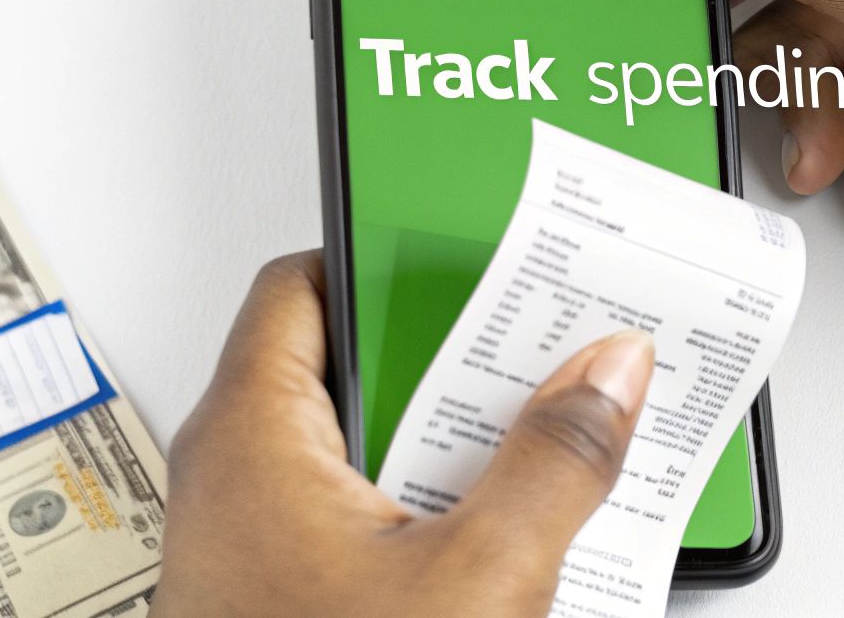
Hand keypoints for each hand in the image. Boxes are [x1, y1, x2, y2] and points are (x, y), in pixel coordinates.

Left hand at [153, 253, 654, 617]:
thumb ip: (553, 462)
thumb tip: (605, 370)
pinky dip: (428, 502)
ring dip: (450, 436)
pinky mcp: (286, 591)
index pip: (304, 286)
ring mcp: (257, 539)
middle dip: (449, 357)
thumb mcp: (478, 582)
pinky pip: (360, 510)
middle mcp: (237, 475)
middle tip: (531, 350)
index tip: (472, 260)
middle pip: (345, 361)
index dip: (389, 259)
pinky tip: (499, 531)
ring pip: (362, 441)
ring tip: (533, 439)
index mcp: (251, 437)